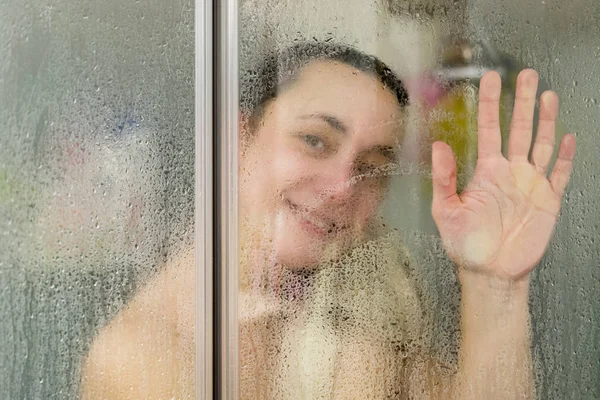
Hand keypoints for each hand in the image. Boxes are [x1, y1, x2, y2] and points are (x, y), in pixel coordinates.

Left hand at [431, 69, 575, 280]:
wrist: (490, 272)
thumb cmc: (465, 244)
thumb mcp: (446, 210)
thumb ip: (443, 178)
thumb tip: (439, 146)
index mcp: (486, 171)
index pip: (489, 130)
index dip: (490, 105)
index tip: (490, 79)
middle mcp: (510, 172)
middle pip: (518, 129)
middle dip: (522, 101)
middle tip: (526, 74)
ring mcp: (531, 184)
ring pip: (542, 144)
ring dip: (545, 120)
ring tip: (547, 94)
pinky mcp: (548, 201)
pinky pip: (560, 174)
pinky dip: (566, 156)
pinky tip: (569, 137)